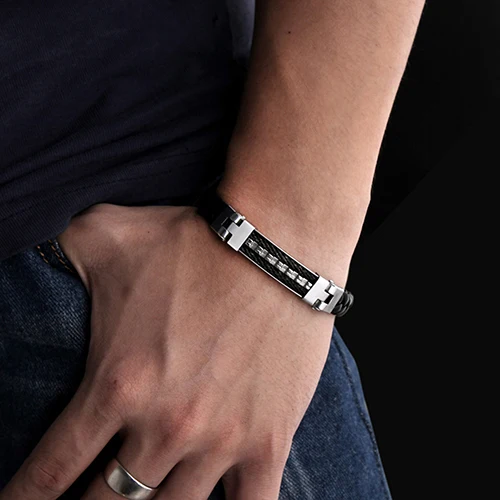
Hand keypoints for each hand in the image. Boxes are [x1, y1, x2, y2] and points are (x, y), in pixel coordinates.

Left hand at [1, 202, 338, 498]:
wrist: (276, 246)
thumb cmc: (194, 243)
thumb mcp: (107, 235)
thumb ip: (58, 250)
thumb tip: (32, 245)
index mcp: (117, 385)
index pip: (51, 471)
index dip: (25, 499)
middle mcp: (165, 425)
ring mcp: (220, 440)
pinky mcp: (268, 439)